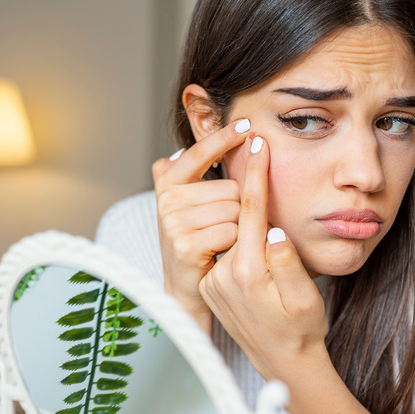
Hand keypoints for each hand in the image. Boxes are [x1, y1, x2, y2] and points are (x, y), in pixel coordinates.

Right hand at [152, 119, 250, 331]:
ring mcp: (173, 222)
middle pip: (230, 187)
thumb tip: (185, 146)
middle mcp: (167, 199)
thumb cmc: (198, 241)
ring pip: (233, 210)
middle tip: (222, 227)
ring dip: (238, 227)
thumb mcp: (190, 204)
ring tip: (222, 241)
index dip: (223, 138)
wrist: (187, 288)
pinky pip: (231, 231)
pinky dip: (235, 243)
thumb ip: (191, 173)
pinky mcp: (184, 244)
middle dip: (237, 207)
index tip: (247, 125)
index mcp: (168, 182)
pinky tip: (221, 252)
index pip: (199, 152)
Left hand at [198, 135, 327, 379]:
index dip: (255, 173)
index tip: (257, 143)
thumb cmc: (302, 329)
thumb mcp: (306, 298)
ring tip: (254, 203)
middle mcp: (224, 275)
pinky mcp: (211, 286)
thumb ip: (288, 263)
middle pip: (234, 216)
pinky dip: (236, 237)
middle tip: (251, 153)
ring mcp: (214, 281)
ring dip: (241, 215)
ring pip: (229, 232)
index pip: (250, 210)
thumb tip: (273, 230)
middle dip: (245, 187)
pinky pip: (226, 250)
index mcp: (248, 272)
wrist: (283, 362)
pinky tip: (250, 237)